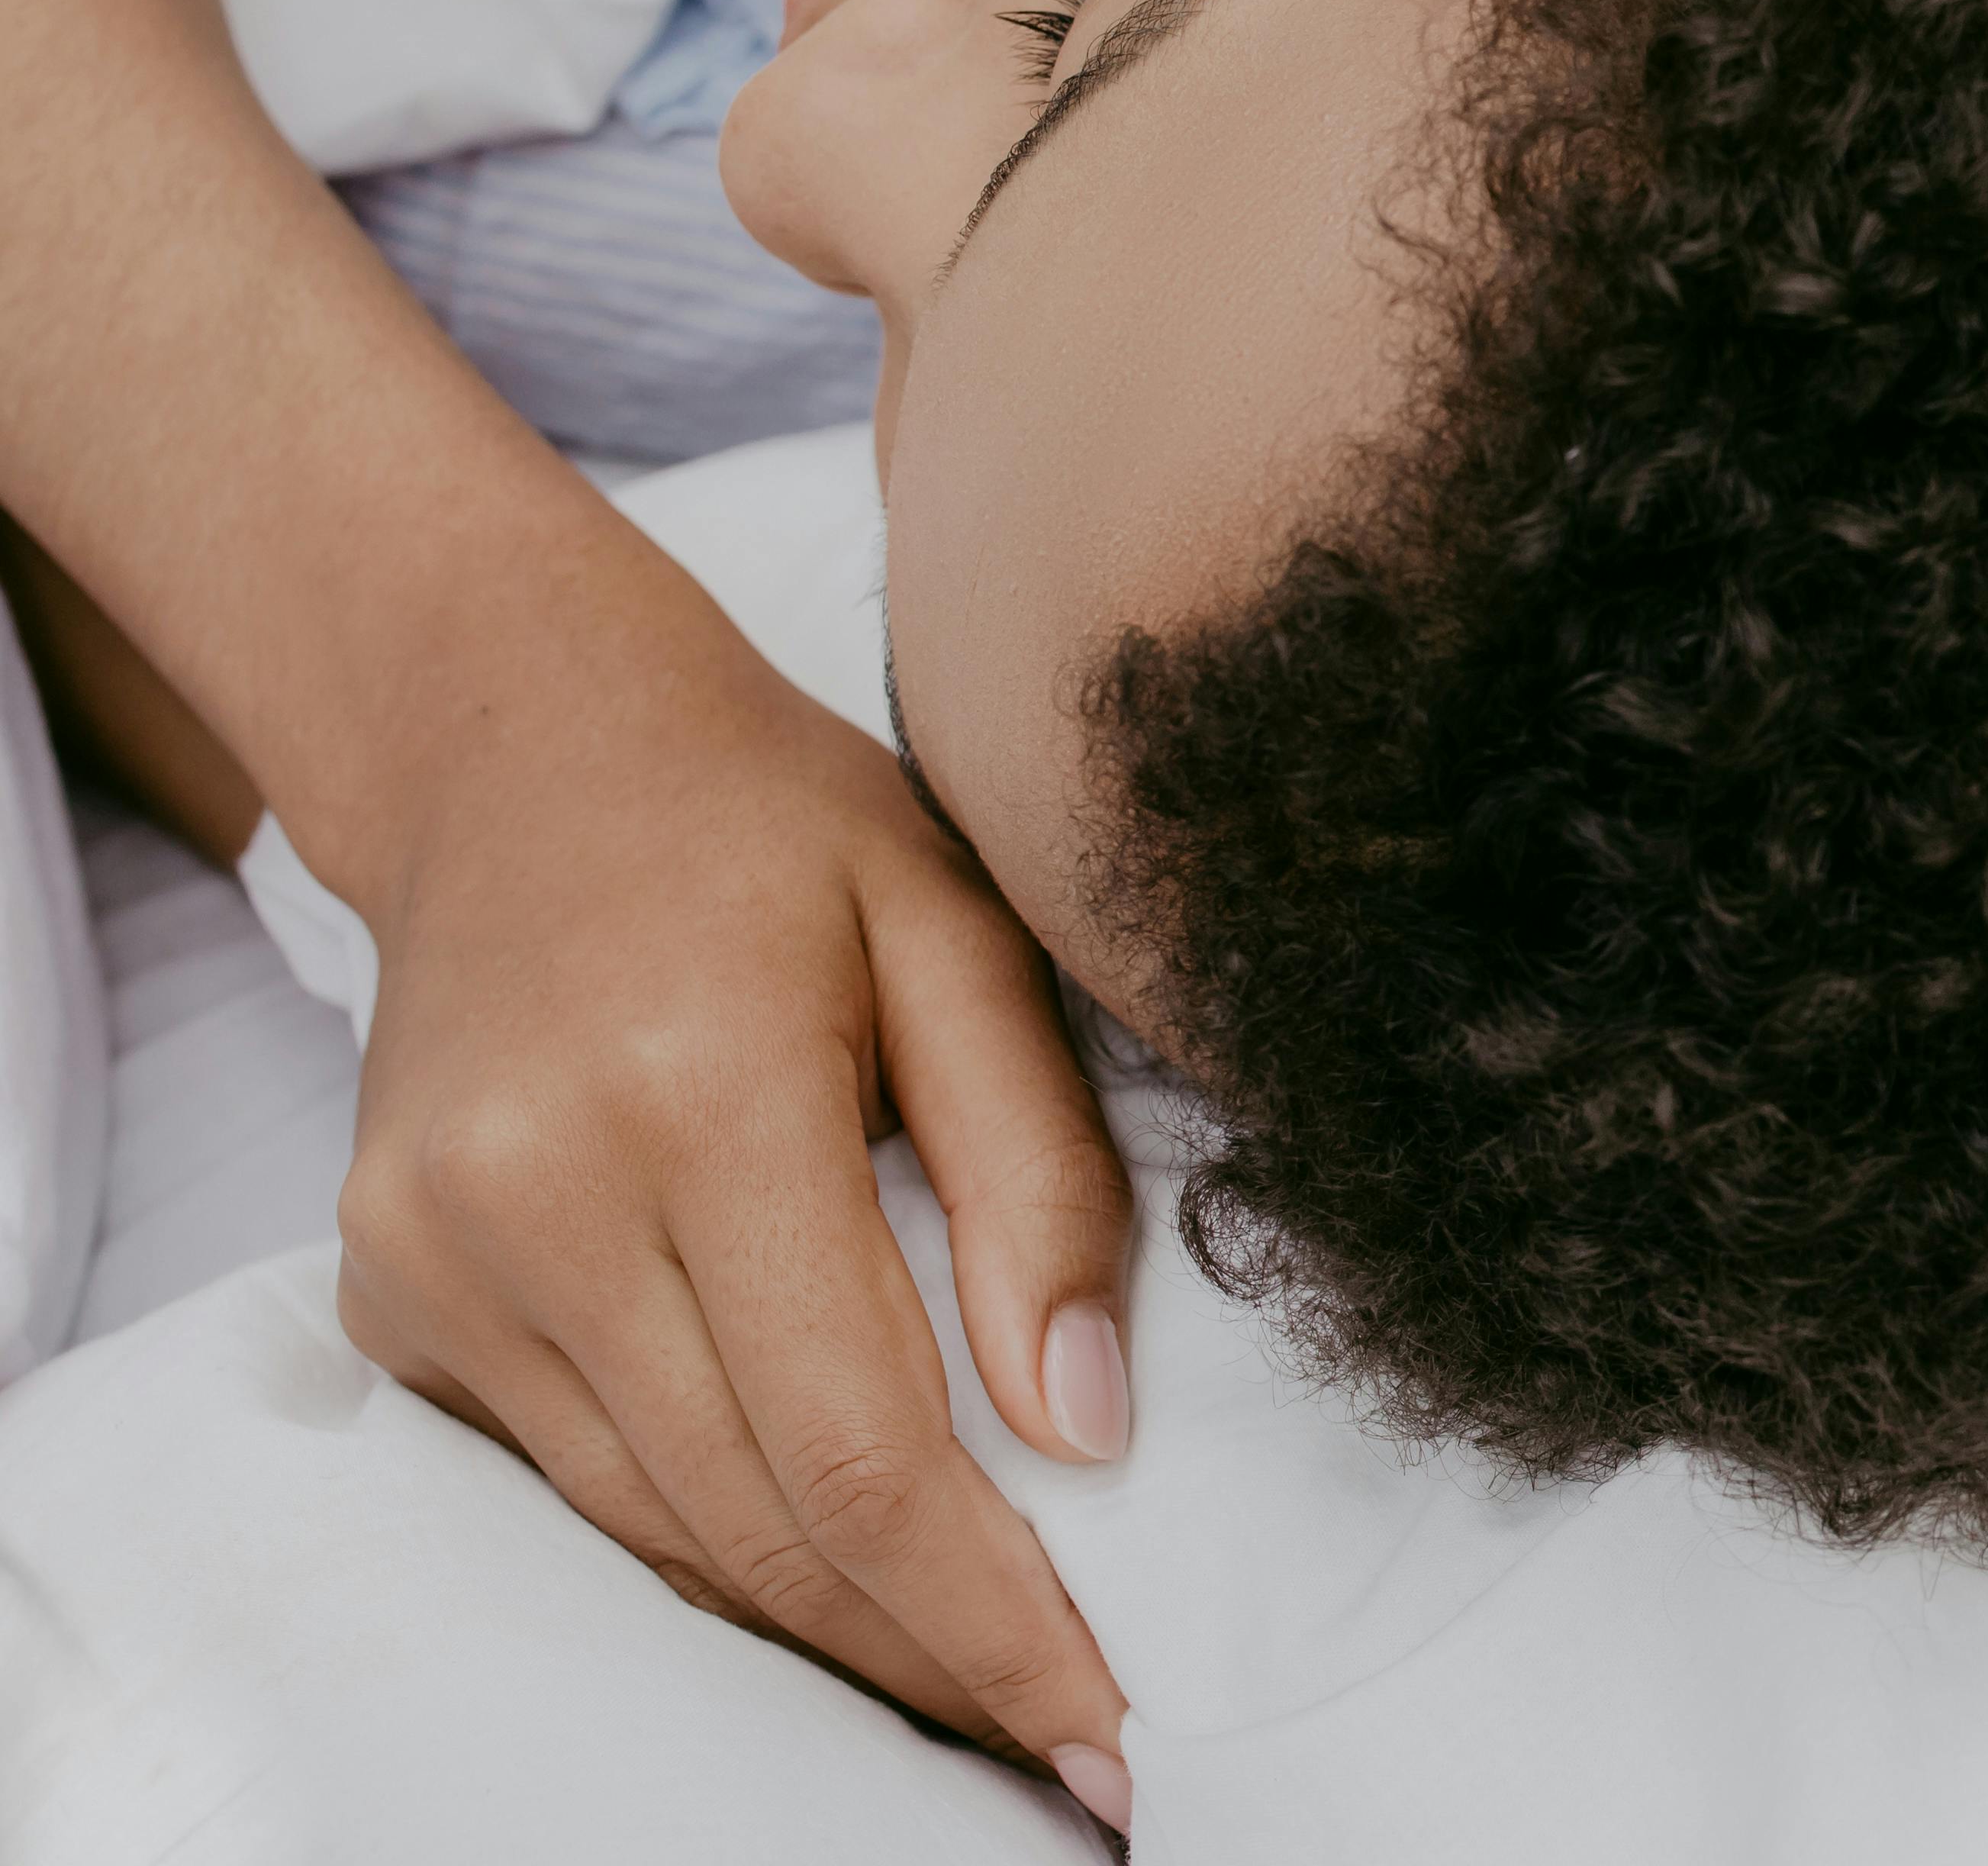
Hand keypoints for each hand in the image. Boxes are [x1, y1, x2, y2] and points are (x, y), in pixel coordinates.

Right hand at [325, 594, 1138, 1828]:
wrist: (520, 742)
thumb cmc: (778, 821)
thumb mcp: (966, 933)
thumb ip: (1040, 1177)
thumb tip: (1087, 1425)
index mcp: (698, 1093)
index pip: (859, 1442)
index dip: (986, 1610)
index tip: (1102, 1716)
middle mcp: (533, 1193)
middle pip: (756, 1519)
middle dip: (928, 1654)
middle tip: (1071, 1735)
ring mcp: (436, 1255)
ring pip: (662, 1527)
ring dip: (828, 1625)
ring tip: (979, 1676)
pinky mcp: (395, 1292)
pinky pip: (583, 1476)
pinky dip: (716, 1536)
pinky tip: (833, 1561)